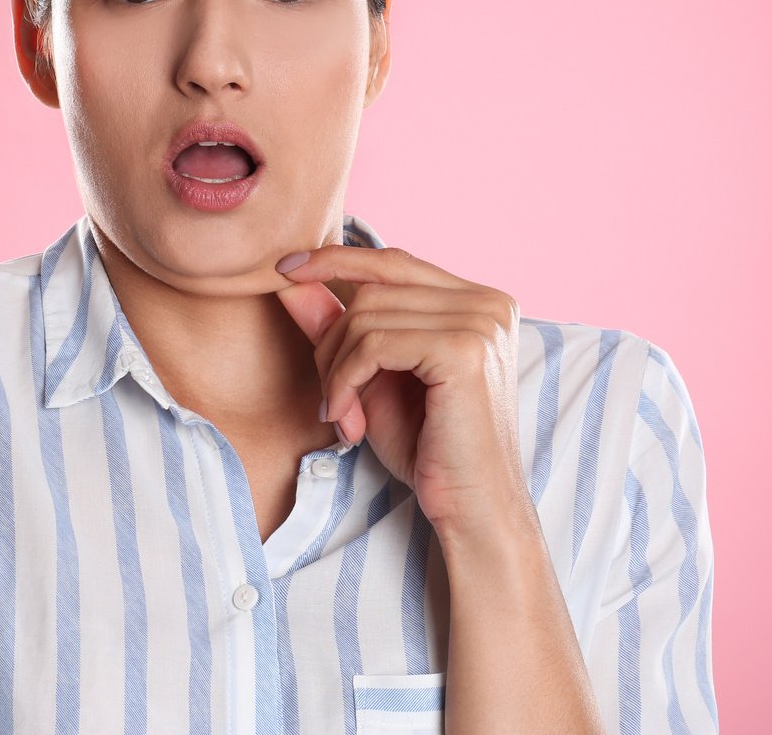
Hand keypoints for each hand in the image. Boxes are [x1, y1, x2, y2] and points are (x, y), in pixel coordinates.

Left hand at [274, 244, 531, 532]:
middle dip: (332, 342)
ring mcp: (481, 322)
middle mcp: (487, 302)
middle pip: (373, 289)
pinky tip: (348, 421)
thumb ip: (337, 326)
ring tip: (342, 415)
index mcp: (476, 301)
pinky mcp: (465, 350)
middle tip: (330, 399)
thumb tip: (289, 277)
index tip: (284, 269)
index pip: (393, 262)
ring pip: (367, 314)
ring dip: (337, 369)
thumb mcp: (372, 379)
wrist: (472, 510)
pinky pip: (375, 344)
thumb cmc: (428, 449)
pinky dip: (346, 380)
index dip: (336, 260)